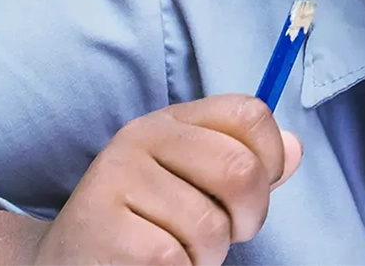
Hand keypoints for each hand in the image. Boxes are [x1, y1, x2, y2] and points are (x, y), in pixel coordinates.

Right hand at [33, 94, 300, 265]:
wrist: (67, 259)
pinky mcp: (99, 225)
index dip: (273, 157)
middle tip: (230, 235)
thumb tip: (296, 149)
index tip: (258, 192)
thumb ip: (246, 164)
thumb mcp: (194, 180)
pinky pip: (172, 257)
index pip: (250, 113)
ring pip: (209, 226)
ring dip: (208, 256)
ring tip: (180, 251)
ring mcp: (117, 176)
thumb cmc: (147, 221)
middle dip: (248, 217)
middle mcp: (144, 136)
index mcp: (175, 118)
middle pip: (240, 170)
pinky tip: (154, 264)